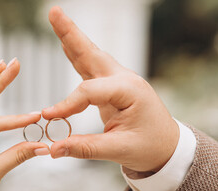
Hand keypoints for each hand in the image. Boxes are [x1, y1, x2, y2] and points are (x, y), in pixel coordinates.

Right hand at [43, 7, 178, 175]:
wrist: (167, 146)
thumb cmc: (150, 147)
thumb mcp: (119, 150)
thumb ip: (85, 148)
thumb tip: (53, 149)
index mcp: (129, 91)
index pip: (88, 92)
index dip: (66, 105)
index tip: (49, 117)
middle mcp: (124, 79)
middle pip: (91, 53)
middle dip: (71, 33)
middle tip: (54, 12)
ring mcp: (119, 80)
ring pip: (91, 55)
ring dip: (73, 38)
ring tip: (56, 19)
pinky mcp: (113, 86)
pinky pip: (91, 68)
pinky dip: (77, 54)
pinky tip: (67, 44)